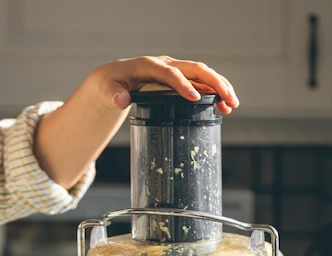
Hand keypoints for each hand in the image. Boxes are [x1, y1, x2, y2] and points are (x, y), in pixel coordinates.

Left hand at [34, 54, 238, 189]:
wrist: (112, 79)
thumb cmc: (110, 85)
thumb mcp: (107, 90)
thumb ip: (114, 94)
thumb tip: (122, 100)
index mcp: (149, 65)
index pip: (170, 72)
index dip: (182, 84)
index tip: (195, 98)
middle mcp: (166, 64)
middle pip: (195, 69)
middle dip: (213, 84)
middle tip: (228, 100)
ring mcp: (174, 71)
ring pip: (202, 75)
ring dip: (219, 88)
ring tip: (232, 105)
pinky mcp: (179, 79)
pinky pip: (200, 83)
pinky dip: (213, 93)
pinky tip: (223, 107)